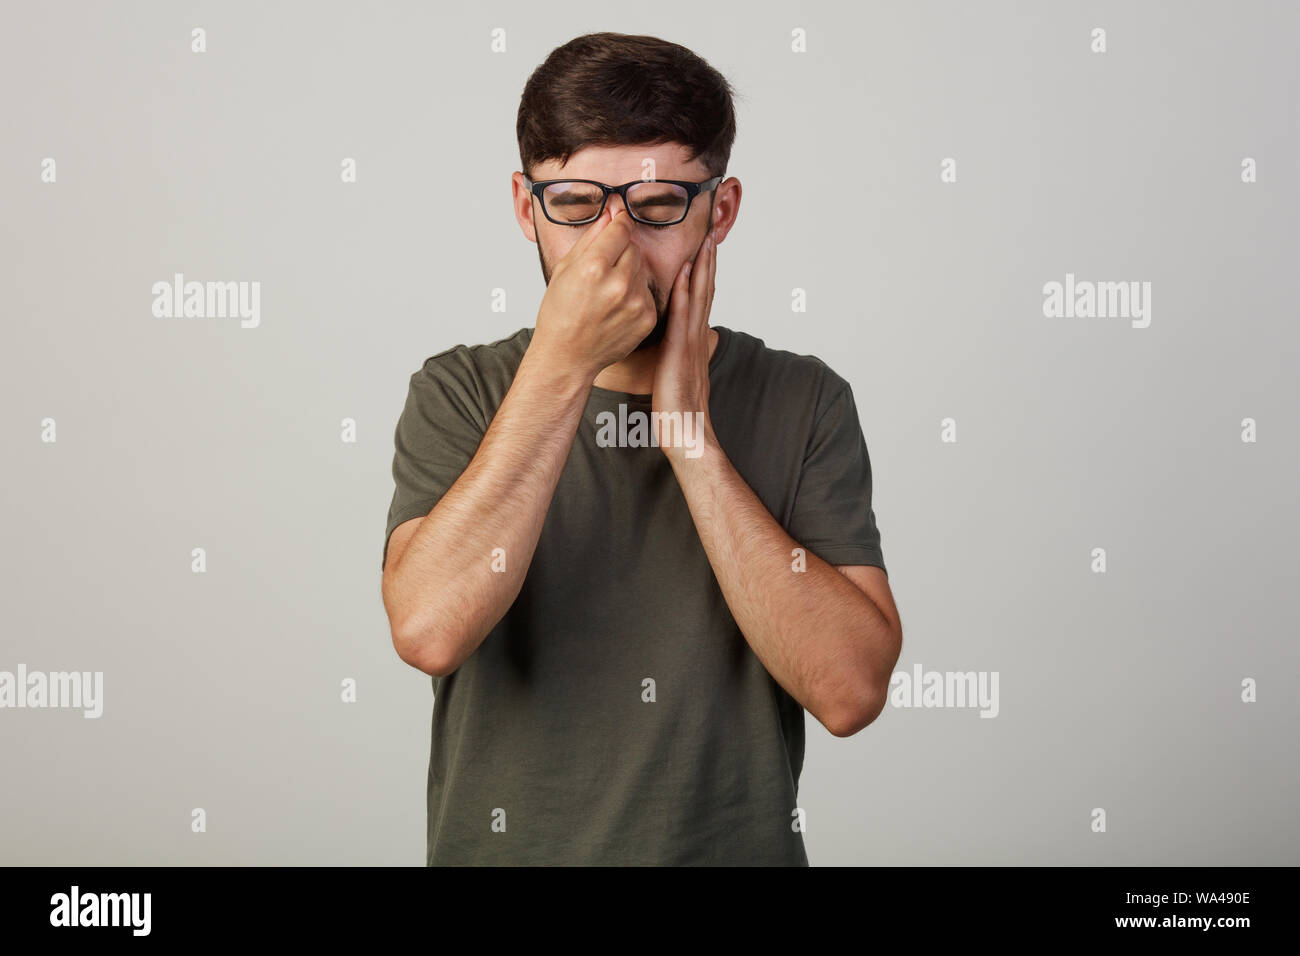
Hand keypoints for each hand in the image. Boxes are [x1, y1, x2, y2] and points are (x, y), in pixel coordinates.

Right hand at [530, 206, 657, 383]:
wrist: (567, 357)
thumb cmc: (559, 314)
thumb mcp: (564, 270)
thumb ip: (590, 239)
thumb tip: (610, 214)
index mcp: (593, 267)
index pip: (621, 228)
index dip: (619, 222)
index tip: (617, 221)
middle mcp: (618, 284)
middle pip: (633, 248)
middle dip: (621, 252)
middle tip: (603, 270)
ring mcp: (636, 303)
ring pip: (642, 270)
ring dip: (629, 274)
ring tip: (607, 293)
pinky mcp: (647, 318)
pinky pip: (647, 292)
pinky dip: (635, 296)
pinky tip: (615, 308)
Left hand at [652, 227, 717, 464]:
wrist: (686, 431)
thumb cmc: (679, 408)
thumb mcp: (682, 374)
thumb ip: (684, 355)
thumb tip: (683, 344)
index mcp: (696, 341)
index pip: (702, 300)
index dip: (706, 275)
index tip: (706, 251)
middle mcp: (698, 338)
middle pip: (706, 292)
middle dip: (709, 263)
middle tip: (711, 235)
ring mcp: (692, 343)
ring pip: (700, 299)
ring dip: (702, 270)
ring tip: (704, 244)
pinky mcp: (681, 351)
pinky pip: (683, 316)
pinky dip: (686, 293)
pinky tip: (685, 274)